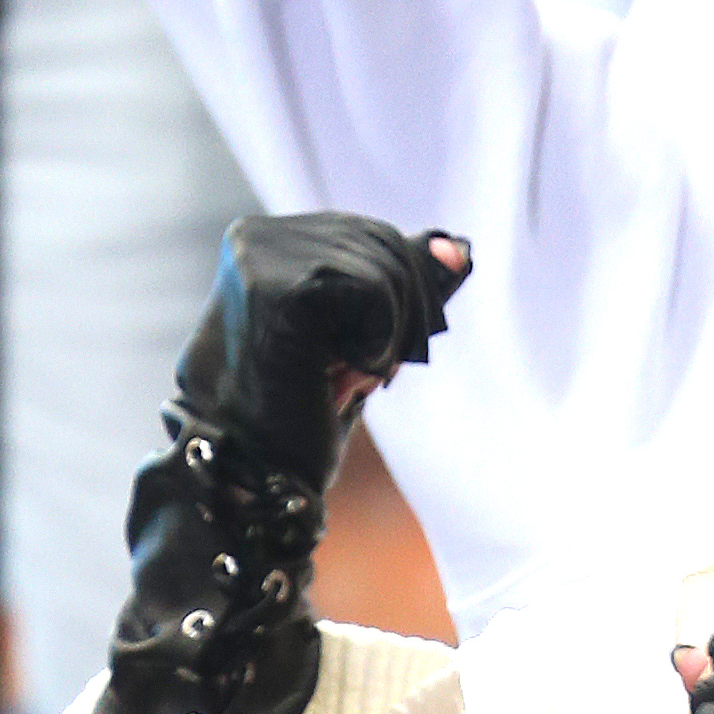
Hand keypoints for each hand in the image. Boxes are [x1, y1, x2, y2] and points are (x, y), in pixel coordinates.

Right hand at [174, 214, 472, 492]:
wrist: (253, 477)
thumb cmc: (301, 419)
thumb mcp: (363, 340)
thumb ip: (403, 290)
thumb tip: (460, 250)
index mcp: (268, 241)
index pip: (375, 238)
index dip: (398, 307)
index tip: (361, 362)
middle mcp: (257, 237)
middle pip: (386, 245)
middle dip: (399, 323)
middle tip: (354, 378)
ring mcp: (260, 257)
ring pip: (386, 269)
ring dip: (385, 343)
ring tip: (336, 381)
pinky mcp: (275, 287)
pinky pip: (376, 293)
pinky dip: (377, 348)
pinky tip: (335, 378)